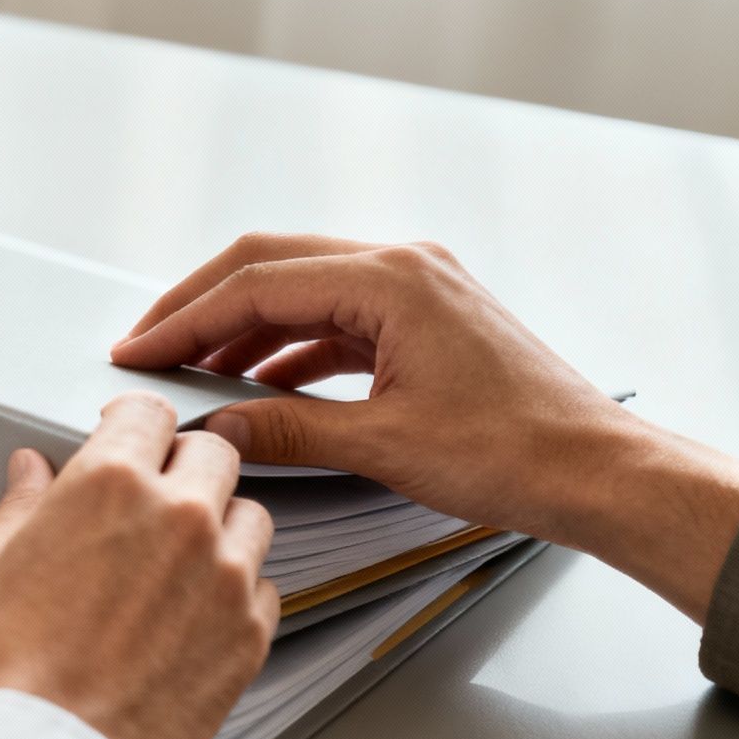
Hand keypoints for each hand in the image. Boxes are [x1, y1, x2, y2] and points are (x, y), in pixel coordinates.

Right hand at [0, 393, 276, 738]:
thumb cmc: (8, 668)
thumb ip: (24, 504)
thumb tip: (30, 474)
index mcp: (110, 483)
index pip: (149, 412)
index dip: (135, 421)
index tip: (132, 432)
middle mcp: (178, 517)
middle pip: (213, 452)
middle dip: (183, 464)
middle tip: (155, 493)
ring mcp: (222, 575)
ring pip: (251, 515)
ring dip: (221, 524)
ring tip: (180, 555)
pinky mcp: (248, 634)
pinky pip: (265, 587)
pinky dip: (237, 590)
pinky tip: (197, 609)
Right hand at [109, 233, 738, 621]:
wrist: (601, 473)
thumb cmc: (517, 454)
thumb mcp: (383, 445)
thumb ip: (285, 429)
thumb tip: (212, 429)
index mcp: (391, 279)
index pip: (256, 285)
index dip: (185, 320)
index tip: (137, 352)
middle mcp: (404, 265)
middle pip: (270, 265)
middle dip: (201, 307)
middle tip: (146, 347)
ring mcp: (418, 287)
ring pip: (300, 290)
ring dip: (242, 328)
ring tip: (192, 371)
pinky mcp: (426, 319)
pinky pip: (335, 318)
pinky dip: (287, 346)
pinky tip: (257, 384)